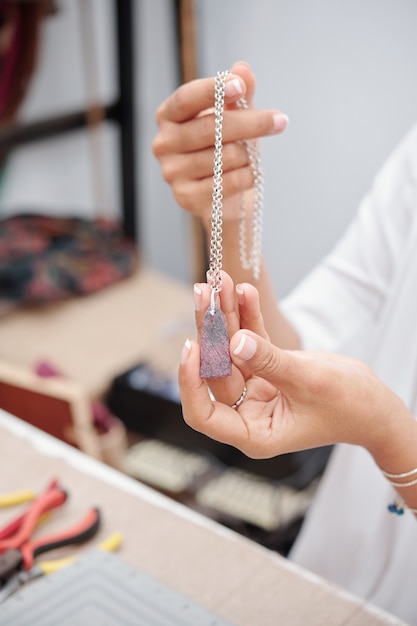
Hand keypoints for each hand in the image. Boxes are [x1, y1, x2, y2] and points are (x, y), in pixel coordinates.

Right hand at [152, 62, 288, 221]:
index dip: (213, 90)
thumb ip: (239, 94)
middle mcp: (163, 143)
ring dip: (248, 156)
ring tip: (248, 158)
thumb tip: (242, 68)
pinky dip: (247, 176)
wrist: (225, 195)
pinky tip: (246, 175)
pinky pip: (228, 182)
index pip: (186, 98)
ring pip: (225, 156)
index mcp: (169, 116)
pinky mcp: (186, 197)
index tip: (240, 86)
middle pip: (211, 128)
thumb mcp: (236, 117)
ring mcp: (172, 172)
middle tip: (280, 121)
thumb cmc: (227, 148)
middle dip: (251, 123)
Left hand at [180, 274, 406, 461]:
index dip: (191, 382)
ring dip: (225, 316)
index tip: (192, 346)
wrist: (374, 404)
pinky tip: (243, 291)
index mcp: (253, 432)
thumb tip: (235, 342)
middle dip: (210, 331)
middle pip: (216, 370)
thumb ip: (270, 362)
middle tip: (204, 294)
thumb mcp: (308, 381)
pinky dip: (248, 317)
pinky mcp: (266, 369)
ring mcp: (255, 389)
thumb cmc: (348, 405)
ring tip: (218, 281)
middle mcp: (247, 412)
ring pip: (230, 350)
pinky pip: (251, 340)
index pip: (204, 414)